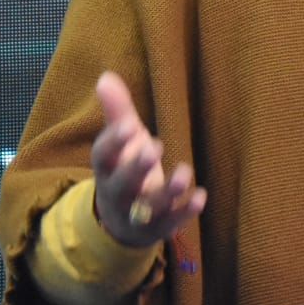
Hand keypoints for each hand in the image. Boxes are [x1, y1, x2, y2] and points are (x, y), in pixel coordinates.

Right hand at [89, 71, 207, 247]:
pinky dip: (185, 211)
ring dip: (167, 192)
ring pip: (148, 207)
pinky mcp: (157, 228)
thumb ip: (117, 112)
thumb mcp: (121, 143)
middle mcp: (118, 193)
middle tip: (154, 149)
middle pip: (122, 183)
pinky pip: (170, 222)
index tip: (130, 125)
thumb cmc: (124, 169)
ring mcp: (137, 214)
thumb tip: (105, 76)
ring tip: (184, 173)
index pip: (103, 156)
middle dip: (136, 168)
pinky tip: (201, 196)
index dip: (115, 142)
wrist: (120, 222)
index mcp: (106, 168)